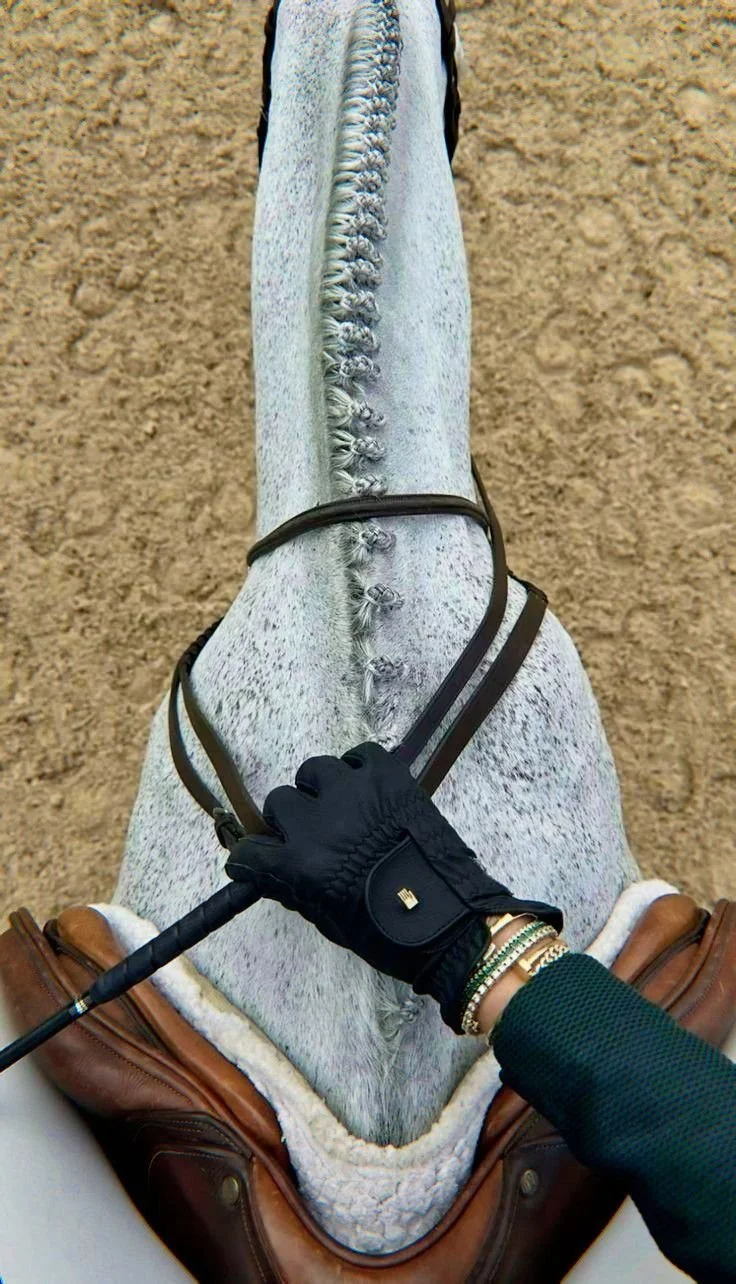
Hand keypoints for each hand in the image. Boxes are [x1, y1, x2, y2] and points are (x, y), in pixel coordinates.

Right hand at [225, 742, 562, 1031]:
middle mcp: (320, 823)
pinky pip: (360, 754)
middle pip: (281, 802)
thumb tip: (272, 874)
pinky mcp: (388, 776)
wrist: (450, 920)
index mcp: (301, 865)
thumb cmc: (388, 933)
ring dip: (320, 788)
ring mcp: (354, 793)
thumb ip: (295, 891)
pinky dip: (358, 768)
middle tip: (310, 834)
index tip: (258, 860)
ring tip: (339, 806)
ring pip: (315, 770)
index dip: (252, 859)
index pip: (251, 851)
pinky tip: (365, 788)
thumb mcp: (328, 922)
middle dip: (290, 820)